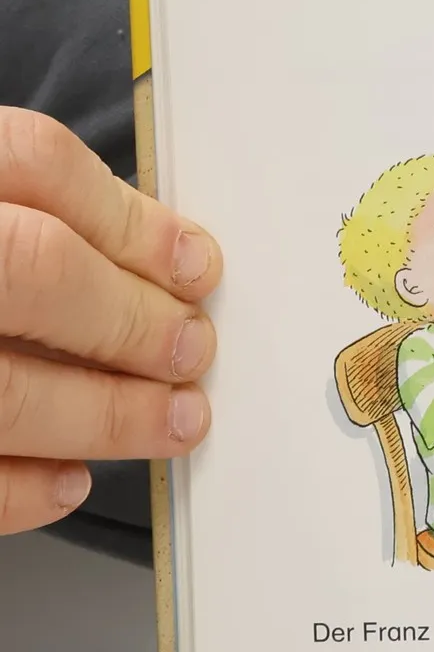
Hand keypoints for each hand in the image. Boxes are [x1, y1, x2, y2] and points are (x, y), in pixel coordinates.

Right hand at [0, 108, 222, 534]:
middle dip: (132, 320)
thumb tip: (142, 258)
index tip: (196, 264)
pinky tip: (68, 481)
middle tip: (191, 350)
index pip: (30, 163)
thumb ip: (4, 210)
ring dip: (106, 412)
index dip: (131, 218)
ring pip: (2, 388)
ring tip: (171, 421)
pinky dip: (20, 488)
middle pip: (31, 268)